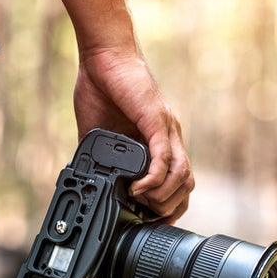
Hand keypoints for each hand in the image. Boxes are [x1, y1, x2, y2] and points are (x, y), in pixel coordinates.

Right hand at [72, 47, 193, 223]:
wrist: (103, 56)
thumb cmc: (102, 87)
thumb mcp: (99, 133)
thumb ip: (101, 157)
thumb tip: (89, 180)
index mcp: (159, 142)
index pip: (178, 183)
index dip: (167, 206)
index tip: (149, 220)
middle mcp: (169, 138)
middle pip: (187, 185)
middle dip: (169, 208)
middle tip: (146, 218)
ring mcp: (166, 130)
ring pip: (182, 175)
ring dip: (162, 197)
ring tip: (140, 202)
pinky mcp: (157, 122)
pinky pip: (164, 158)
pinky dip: (154, 179)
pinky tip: (138, 188)